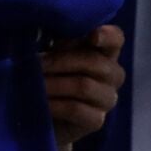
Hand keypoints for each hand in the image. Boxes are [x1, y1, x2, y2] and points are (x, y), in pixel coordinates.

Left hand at [41, 24, 125, 147]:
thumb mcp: (54, 54)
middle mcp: (113, 75)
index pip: (116, 39)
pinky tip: (42, 102)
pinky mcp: (97, 121)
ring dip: (54, 83)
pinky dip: (55, 104)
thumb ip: (60, 42)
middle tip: (36, 64)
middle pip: (95, 62)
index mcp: (106, 52)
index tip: (92, 36)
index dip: (107, 35)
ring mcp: (107, 99)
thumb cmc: (52, 76)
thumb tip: (54, 29)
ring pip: (84, 86)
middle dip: (62, 61)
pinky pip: (76, 109)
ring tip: (35, 83)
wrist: (44, 116)